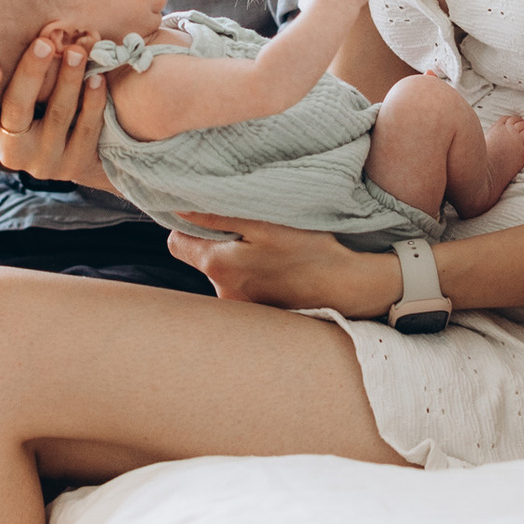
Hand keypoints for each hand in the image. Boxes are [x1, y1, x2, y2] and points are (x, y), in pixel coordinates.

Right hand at [0, 27, 112, 187]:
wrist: (81, 152)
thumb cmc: (42, 109)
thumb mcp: (22, 97)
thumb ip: (13, 72)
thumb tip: (6, 13)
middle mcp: (10, 151)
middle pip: (16, 109)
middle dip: (31, 72)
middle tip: (43, 42)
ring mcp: (43, 161)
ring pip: (56, 116)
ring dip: (68, 79)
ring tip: (78, 51)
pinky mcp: (74, 165)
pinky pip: (85, 129)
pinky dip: (92, 100)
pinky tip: (98, 78)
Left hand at [165, 214, 401, 316]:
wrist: (347, 287)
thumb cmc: (308, 248)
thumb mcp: (264, 221)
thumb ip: (217, 215)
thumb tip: (178, 207)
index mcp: (218, 265)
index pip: (177, 243)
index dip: (188, 227)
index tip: (211, 217)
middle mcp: (222, 292)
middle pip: (201, 259)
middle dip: (216, 244)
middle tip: (249, 232)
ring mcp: (240, 308)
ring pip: (224, 274)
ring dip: (237, 260)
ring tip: (269, 251)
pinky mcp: (258, 315)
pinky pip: (242, 288)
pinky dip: (253, 277)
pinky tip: (278, 269)